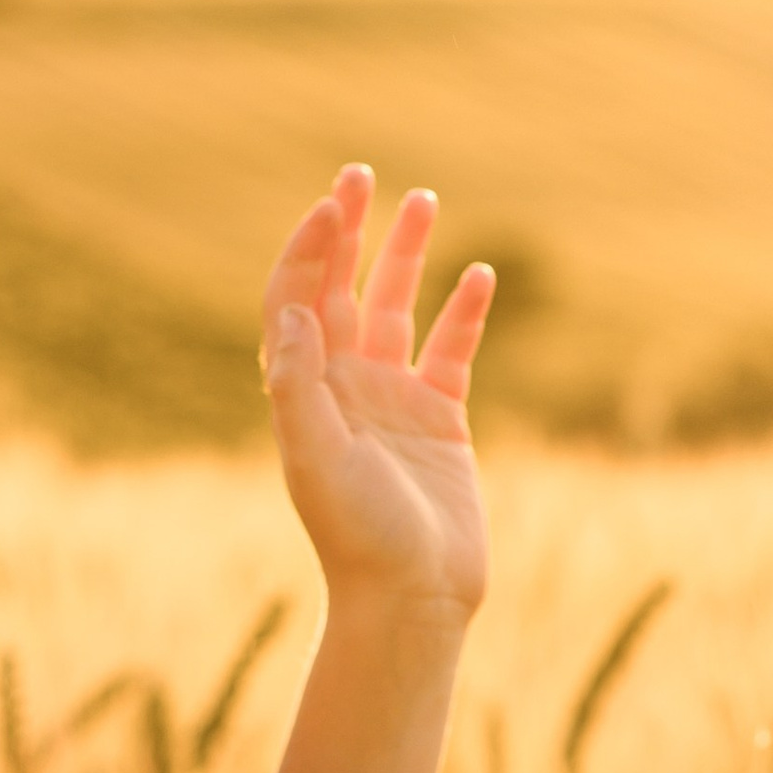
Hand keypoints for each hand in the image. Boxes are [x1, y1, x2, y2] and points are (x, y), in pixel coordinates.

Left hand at [260, 168, 491, 623]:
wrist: (411, 599)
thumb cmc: (356, 536)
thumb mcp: (315, 458)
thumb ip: (299, 384)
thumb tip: (293, 311)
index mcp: (304, 392)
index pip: (297, 301)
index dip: (308, 251)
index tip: (333, 208)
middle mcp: (343, 388)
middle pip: (342, 291)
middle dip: (349, 232)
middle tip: (359, 173)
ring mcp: (393, 401)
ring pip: (399, 309)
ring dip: (406, 255)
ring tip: (423, 199)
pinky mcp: (442, 420)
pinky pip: (452, 350)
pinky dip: (464, 311)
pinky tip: (478, 274)